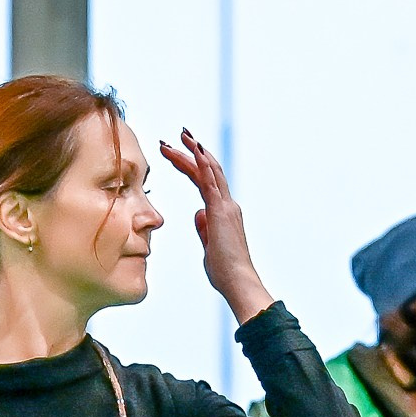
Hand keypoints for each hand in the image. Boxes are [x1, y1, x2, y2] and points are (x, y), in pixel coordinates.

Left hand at [157, 131, 271, 324]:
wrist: (238, 282)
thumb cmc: (225, 271)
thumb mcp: (209, 246)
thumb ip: (204, 228)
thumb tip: (198, 214)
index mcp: (223, 213)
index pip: (206, 182)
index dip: (192, 165)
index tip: (177, 153)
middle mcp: (228, 205)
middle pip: (209, 170)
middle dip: (193, 151)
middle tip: (179, 135)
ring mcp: (226, 207)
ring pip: (209, 171)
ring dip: (193, 152)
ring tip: (180, 136)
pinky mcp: (221, 212)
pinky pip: (210, 183)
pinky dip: (203, 164)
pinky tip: (194, 150)